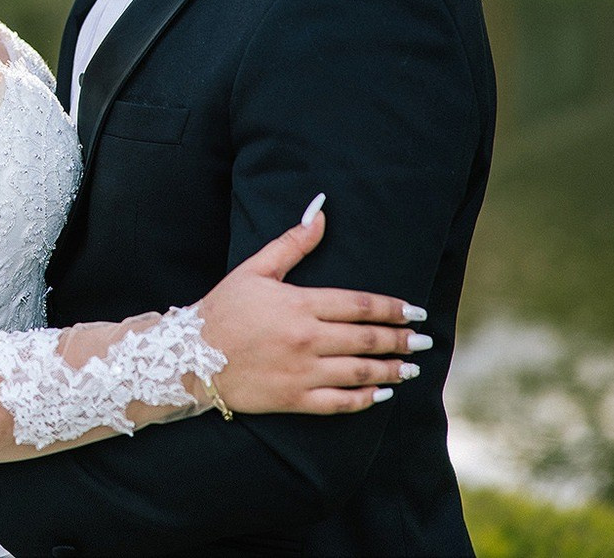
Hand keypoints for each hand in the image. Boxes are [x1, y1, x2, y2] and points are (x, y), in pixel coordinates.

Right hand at [195, 197, 430, 414]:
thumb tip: (320, 210)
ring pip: (360, 372)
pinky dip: (365, 400)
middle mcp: (306, 339)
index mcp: (299, 304)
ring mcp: (302, 371)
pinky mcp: (294, 398)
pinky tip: (381, 395)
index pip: (360, 305)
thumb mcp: (255, 268)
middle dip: (401, 339)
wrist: (188, 356)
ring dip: (391, 370)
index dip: (393, 309)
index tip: (415, 311)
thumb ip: (292, 242)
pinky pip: (339, 402)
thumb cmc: (223, 308)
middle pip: (367, 339)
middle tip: (424, 340)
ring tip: (411, 367)